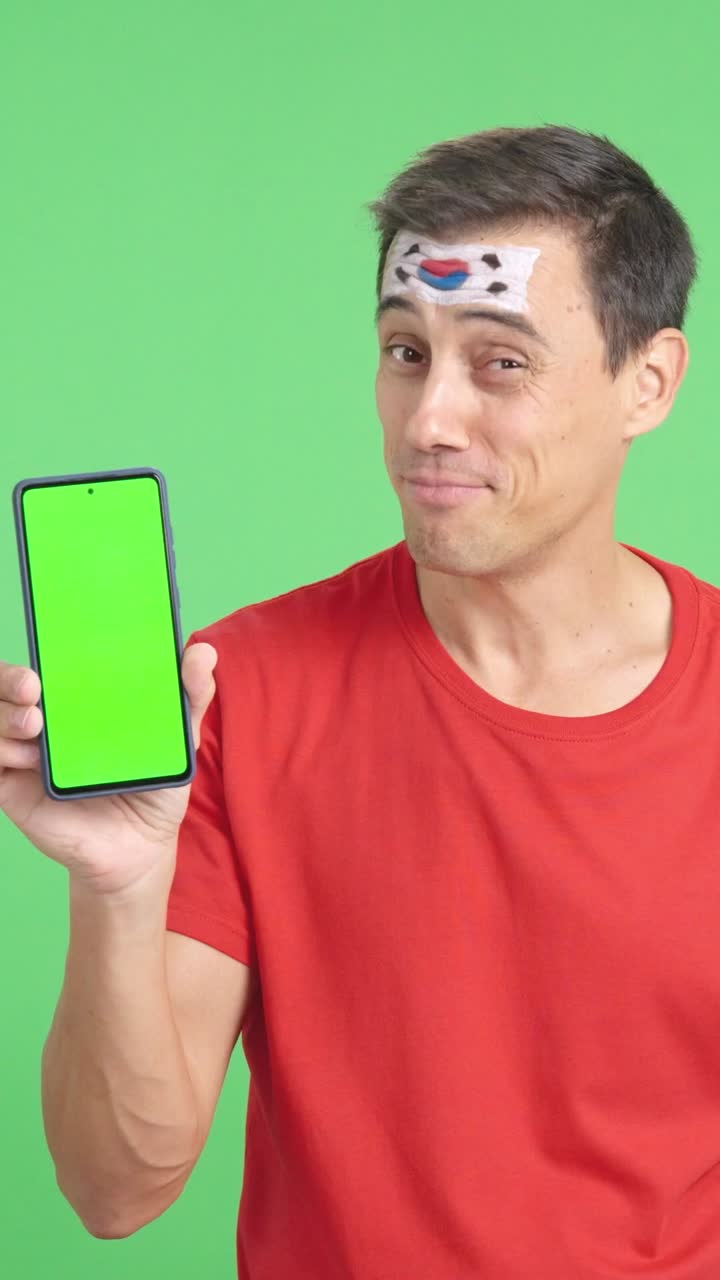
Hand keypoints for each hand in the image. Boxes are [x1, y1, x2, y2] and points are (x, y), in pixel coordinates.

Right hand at [0, 642, 217, 897]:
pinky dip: (2, 752)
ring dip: (5, 716)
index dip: (41, 645)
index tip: (52, 640)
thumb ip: (190, 695)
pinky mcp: (14, 787)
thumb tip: (202, 651)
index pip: (49, 661)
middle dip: (9, 678)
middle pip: (8, 686)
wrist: (141, 847)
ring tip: (35, 726)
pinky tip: (28, 759)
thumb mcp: (179, 738)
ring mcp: (25, 752)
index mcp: (78, 699)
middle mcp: (46, 720)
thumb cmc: (154, 784)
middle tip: (32, 686)